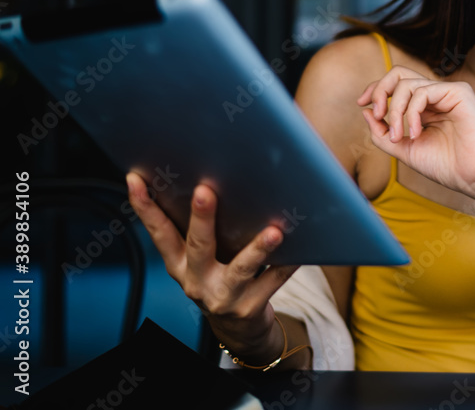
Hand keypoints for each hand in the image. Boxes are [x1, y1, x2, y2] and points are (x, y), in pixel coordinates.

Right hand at [125, 172, 298, 360]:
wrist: (240, 329)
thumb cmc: (221, 280)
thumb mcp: (201, 262)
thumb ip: (200, 232)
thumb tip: (208, 180)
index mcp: (180, 265)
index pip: (159, 233)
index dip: (145, 207)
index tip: (136, 179)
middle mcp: (196, 281)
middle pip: (198, 246)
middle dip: (201, 218)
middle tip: (204, 191)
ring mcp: (224, 296)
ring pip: (241, 269)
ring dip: (258, 249)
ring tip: (274, 231)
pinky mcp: (250, 307)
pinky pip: (274, 281)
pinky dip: (288, 265)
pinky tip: (303, 250)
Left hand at [357, 65, 474, 212]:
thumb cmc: (447, 166)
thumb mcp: (404, 149)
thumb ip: (383, 132)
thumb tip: (365, 110)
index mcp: (425, 107)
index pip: (395, 85)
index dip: (376, 90)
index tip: (362, 104)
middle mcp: (435, 96)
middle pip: (398, 73)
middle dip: (380, 89)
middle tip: (376, 113)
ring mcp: (447, 92)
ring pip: (407, 83)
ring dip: (395, 111)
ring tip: (400, 137)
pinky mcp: (458, 92)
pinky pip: (422, 91)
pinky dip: (411, 112)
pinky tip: (416, 133)